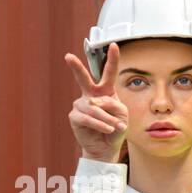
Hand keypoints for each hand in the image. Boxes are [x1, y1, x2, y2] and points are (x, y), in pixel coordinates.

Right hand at [65, 42, 128, 162]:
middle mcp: (91, 95)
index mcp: (105, 92)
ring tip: (114, 127)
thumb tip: (96, 103)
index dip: (112, 59)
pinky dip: (100, 124)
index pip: (108, 73)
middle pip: (84, 79)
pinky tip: (107, 129)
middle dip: (77, 68)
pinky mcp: (75, 116)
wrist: (106, 147)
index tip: (114, 45)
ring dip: (107, 119)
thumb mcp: (123, 116)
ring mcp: (81, 105)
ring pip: (94, 108)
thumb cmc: (115, 129)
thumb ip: (114, 106)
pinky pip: (89, 118)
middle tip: (68, 56)